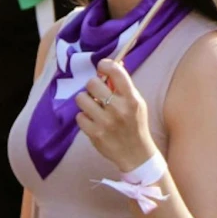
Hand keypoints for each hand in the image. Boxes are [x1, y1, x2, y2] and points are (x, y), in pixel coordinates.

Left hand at [75, 57, 153, 172]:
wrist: (136, 154)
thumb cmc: (135, 124)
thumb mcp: (137, 103)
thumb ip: (124, 85)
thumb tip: (114, 63)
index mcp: (132, 99)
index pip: (116, 72)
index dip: (105, 65)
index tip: (102, 68)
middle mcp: (119, 109)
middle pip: (92, 83)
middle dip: (92, 85)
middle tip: (97, 93)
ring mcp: (106, 122)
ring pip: (81, 98)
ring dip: (85, 101)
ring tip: (93, 107)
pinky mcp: (95, 134)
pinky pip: (79, 116)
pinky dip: (84, 118)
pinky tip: (93, 121)